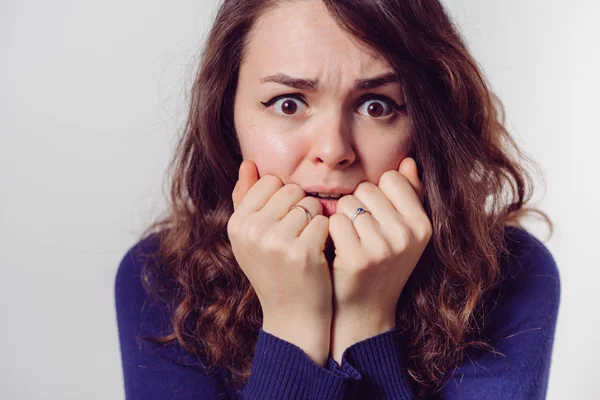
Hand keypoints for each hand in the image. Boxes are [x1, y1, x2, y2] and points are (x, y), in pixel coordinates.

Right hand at [228, 160, 331, 365]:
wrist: (292, 316)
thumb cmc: (274, 271)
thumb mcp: (251, 238)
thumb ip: (246, 198)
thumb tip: (248, 162)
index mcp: (237, 223)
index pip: (270, 181)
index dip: (285, 199)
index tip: (285, 223)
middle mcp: (251, 230)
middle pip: (292, 190)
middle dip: (302, 208)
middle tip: (298, 236)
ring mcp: (275, 241)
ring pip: (310, 204)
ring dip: (316, 221)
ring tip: (307, 245)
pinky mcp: (302, 252)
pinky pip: (324, 221)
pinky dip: (327, 235)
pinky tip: (318, 254)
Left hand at [328, 157, 431, 363]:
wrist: (365, 312)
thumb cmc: (383, 266)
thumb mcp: (405, 233)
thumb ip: (409, 195)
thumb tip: (409, 160)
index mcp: (422, 225)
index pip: (391, 178)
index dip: (377, 194)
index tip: (375, 217)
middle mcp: (406, 235)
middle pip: (367, 188)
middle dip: (358, 205)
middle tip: (360, 233)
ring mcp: (382, 248)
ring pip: (348, 203)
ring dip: (342, 218)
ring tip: (351, 242)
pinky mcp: (356, 258)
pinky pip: (334, 221)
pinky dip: (331, 232)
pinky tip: (338, 249)